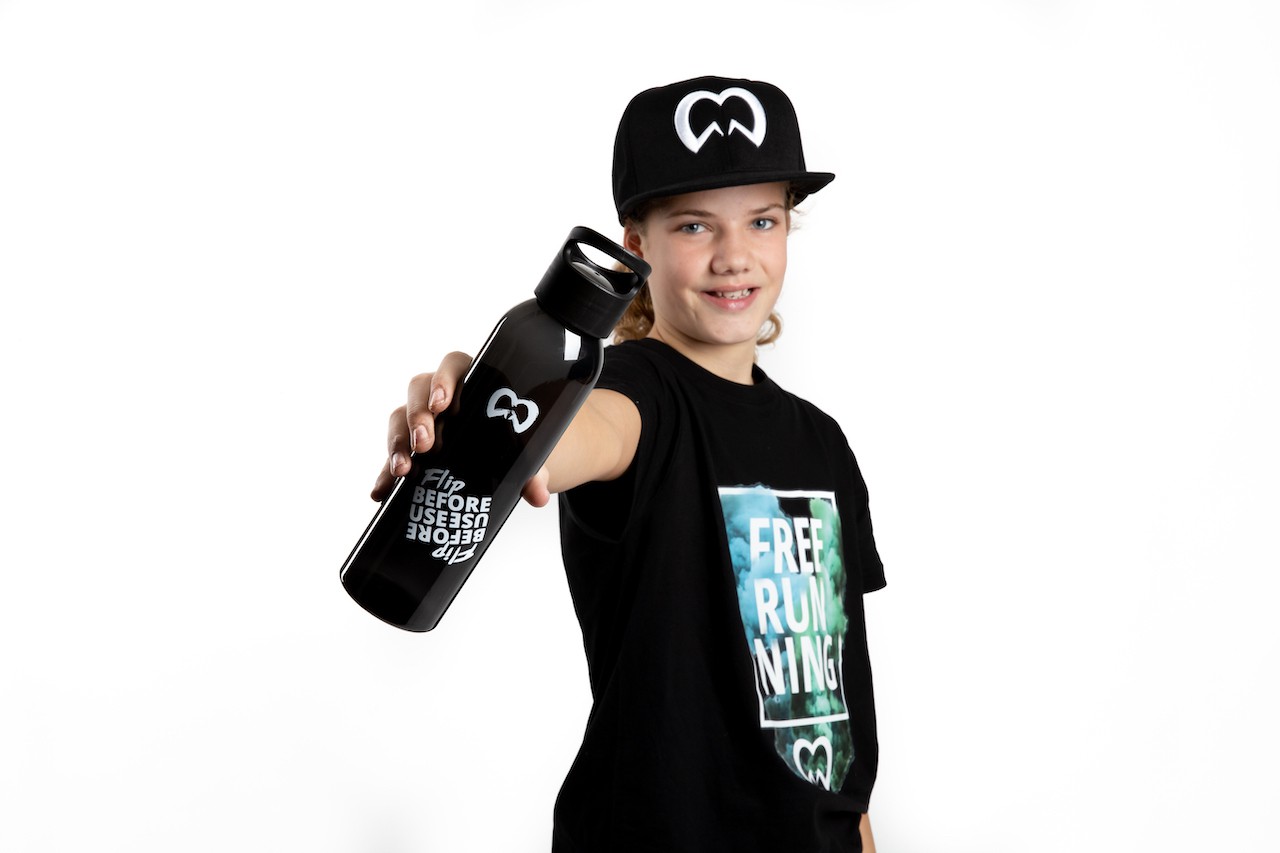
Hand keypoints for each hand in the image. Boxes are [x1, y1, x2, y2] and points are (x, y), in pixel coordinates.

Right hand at [369, 352, 553, 508]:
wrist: (506, 460)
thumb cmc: (516, 442)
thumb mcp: (526, 454)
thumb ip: (534, 470)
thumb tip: (538, 494)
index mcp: (473, 380)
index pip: (454, 365)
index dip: (444, 379)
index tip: (442, 403)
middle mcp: (441, 394)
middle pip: (419, 391)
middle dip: (417, 416)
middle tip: (424, 444)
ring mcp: (422, 419)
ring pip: (399, 418)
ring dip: (397, 443)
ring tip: (403, 470)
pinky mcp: (409, 446)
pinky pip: (393, 455)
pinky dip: (385, 475)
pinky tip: (382, 492)